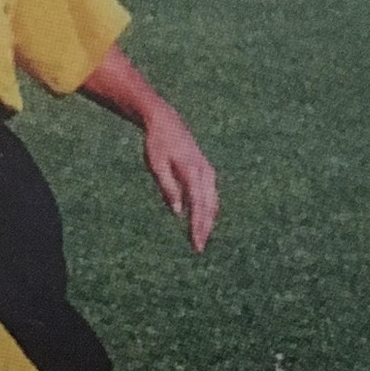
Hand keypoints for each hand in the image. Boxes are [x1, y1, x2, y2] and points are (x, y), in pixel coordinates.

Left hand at [144, 108, 218, 251]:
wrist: (166, 122)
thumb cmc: (157, 145)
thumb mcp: (156, 166)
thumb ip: (168, 188)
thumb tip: (178, 212)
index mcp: (192, 172)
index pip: (198, 205)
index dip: (197, 226)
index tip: (195, 243)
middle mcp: (204, 172)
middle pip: (209, 206)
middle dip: (204, 228)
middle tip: (198, 248)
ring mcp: (207, 171)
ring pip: (213, 201)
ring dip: (208, 221)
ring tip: (200, 238)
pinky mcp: (206, 171)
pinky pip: (211, 194)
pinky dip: (208, 209)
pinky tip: (202, 220)